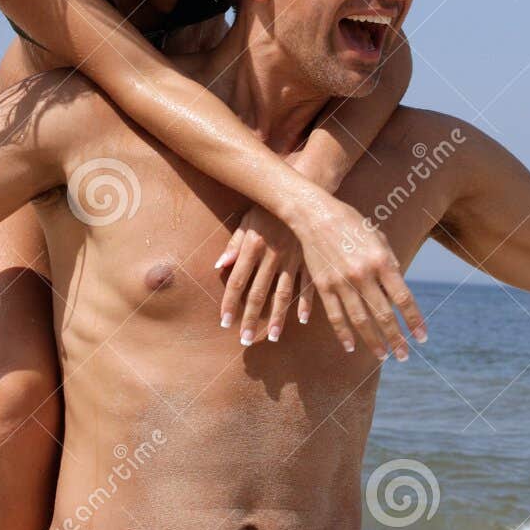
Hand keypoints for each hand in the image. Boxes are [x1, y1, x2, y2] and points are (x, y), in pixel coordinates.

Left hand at [216, 206, 309, 344]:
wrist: (302, 190)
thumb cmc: (269, 207)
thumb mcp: (247, 220)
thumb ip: (234, 244)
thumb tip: (219, 265)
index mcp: (253, 246)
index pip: (237, 281)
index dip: (230, 303)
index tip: (225, 323)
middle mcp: (272, 256)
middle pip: (259, 293)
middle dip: (251, 318)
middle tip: (245, 340)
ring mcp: (293, 259)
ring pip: (283, 294)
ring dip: (278, 318)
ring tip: (273, 337)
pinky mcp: (310, 258)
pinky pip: (308, 284)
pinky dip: (306, 302)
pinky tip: (301, 319)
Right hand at [288, 189, 427, 361]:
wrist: (315, 214)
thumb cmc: (351, 223)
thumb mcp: (378, 237)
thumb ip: (390, 264)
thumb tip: (398, 291)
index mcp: (381, 261)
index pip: (403, 298)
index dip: (414, 320)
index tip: (422, 338)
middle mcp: (363, 274)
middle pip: (384, 315)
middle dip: (397, 338)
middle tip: (405, 355)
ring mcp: (342, 282)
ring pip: (361, 320)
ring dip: (374, 342)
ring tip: (384, 356)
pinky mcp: (323, 286)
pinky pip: (335, 316)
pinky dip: (344, 334)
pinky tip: (351, 347)